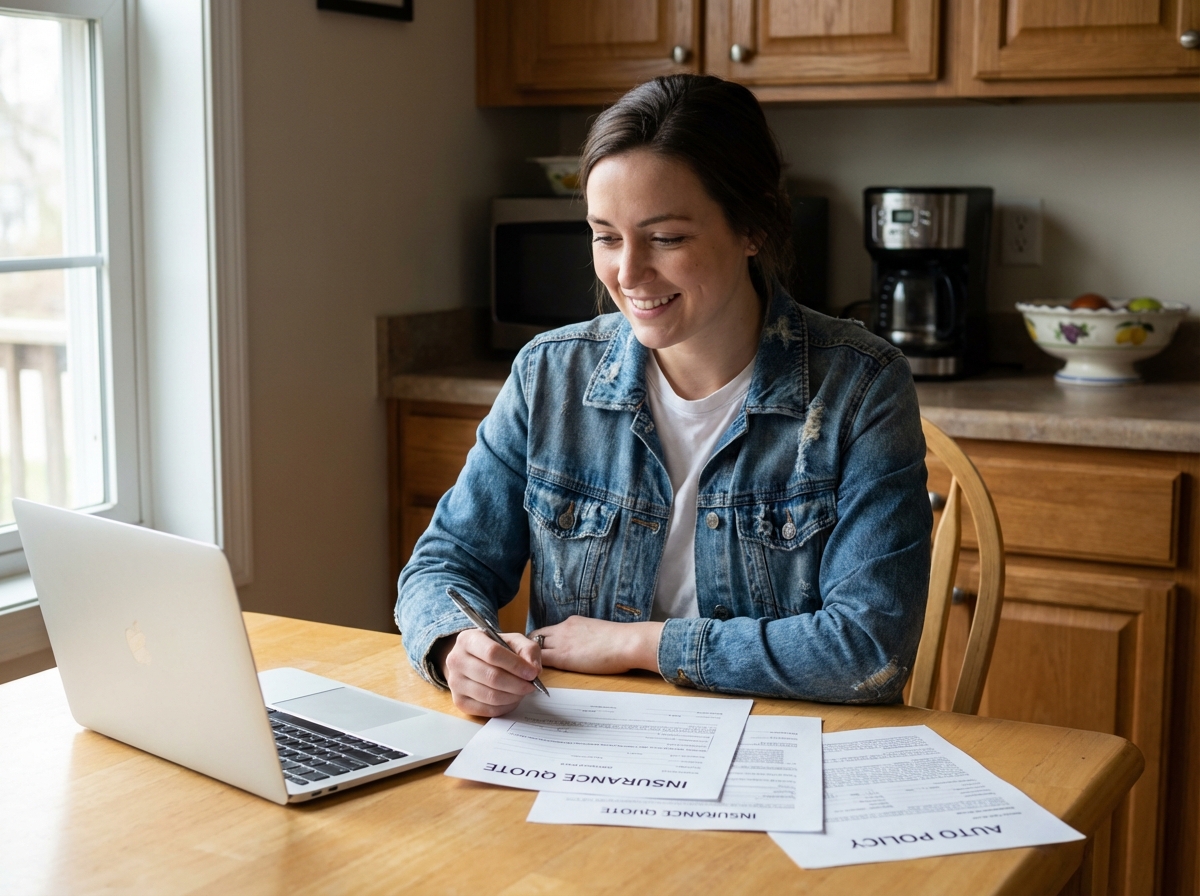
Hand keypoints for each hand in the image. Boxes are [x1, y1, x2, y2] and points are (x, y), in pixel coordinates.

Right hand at [433, 629, 542, 717]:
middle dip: (517, 684)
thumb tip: (534, 669)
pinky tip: (512, 699)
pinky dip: (505, 707)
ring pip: (490, 696)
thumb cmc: (496, 649)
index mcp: (468, 639)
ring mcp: (455, 683)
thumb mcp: (513, 641)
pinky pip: (487, 710)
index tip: (532, 673)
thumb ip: (528, 650)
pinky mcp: (459, 702)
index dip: (515, 665)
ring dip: (513, 696)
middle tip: (531, 685)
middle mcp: (456, 660)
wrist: (474, 660)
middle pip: (491, 677)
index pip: (492, 653)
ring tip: (522, 691)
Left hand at [530, 616, 662, 675]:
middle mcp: (563, 628)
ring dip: (530, 659)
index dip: (540, 641)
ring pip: (533, 648)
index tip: (540, 652)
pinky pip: (539, 662)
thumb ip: (585, 637)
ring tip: (529, 672)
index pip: (548, 631)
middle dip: (530, 649)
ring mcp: (561, 642)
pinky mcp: (562, 657)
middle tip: (528, 663)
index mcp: (572, 622)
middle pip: (535, 636)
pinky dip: (534, 669)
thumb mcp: (597, 632)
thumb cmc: (620, 640)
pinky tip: (535, 678)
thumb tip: (585, 647)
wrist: (626, 642)